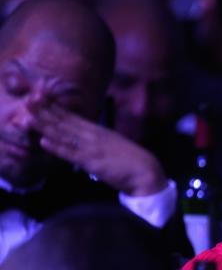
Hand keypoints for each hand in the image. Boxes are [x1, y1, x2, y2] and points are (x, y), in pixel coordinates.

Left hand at [30, 104, 166, 196]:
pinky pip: (72, 154)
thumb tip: (84, 141)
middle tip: (28, 100)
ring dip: (46, 126)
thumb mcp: (112, 145)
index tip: (39, 98)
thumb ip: (97, 141)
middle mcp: (93, 135)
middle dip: (46, 111)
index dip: (55, 107)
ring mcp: (92, 147)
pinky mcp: (93, 161)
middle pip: (66, 122)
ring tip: (28, 117)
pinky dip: (58, 148)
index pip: (72, 117)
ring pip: (65, 135)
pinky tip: (45, 142)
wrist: (146, 171)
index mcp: (98, 131)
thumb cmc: (130, 161)